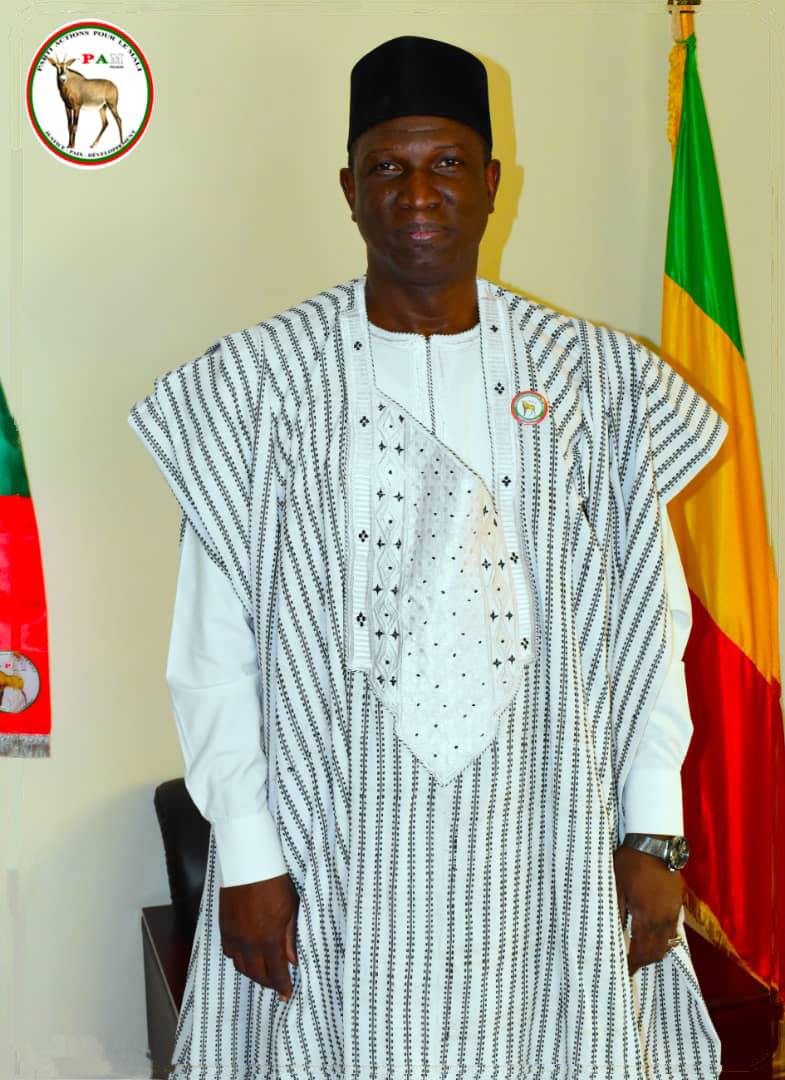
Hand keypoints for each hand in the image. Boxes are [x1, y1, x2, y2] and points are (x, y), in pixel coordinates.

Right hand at [219, 872, 298, 998]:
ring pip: (241, 966)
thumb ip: (291, 938)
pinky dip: (238, 959)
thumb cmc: (275, 882)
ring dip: (253, 973)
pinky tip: (246, 955)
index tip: (285, 995)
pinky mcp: (224, 927)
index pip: (276, 972)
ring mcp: (234, 935)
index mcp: (269, 938)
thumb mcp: (291, 909)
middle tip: (277, 984)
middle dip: (268, 982)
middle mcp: (249, 942)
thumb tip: (292, 960)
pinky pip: (229, 952)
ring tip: (263, 972)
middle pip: (256, 974)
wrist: (250, 863)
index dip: (282, 986)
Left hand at [613, 843, 683, 974]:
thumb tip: (611, 933)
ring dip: (654, 953)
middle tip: (629, 966)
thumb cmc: (630, 862)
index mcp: (645, 917)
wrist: (655, 843)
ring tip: (639, 954)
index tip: (623, 972)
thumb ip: (615, 911)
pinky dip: (663, 940)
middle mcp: (663, 919)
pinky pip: (672, 931)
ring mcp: (673, 913)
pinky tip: (652, 936)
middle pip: (655, 953)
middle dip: (642, 962)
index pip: (640, 951)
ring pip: (666, 944)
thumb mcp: (616, 885)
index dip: (632, 964)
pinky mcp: (678, 905)